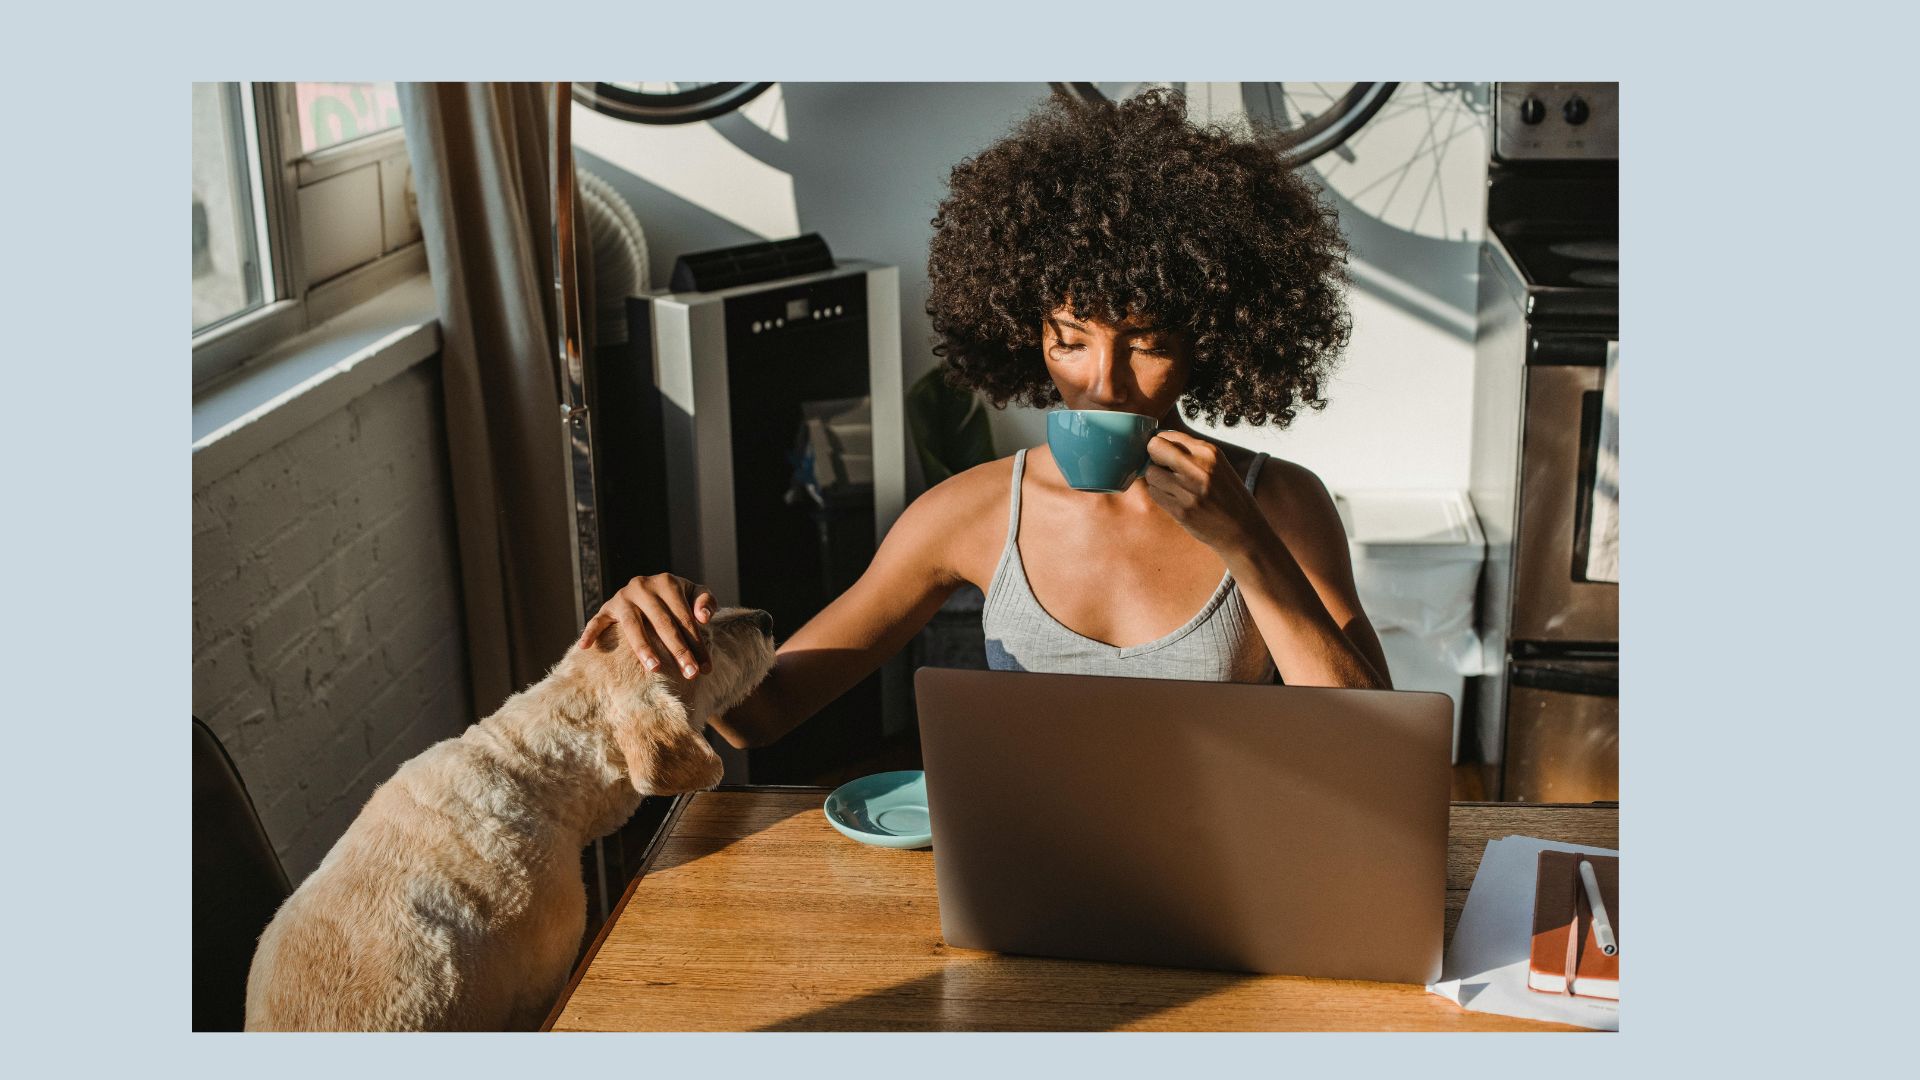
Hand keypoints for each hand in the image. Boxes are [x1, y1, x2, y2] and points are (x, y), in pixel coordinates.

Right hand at [576, 573, 715, 678]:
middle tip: (690, 674)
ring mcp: (623, 597)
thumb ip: (706, 601)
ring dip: (644, 648)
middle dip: (679, 651)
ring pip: (633, 625)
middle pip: (663, 623)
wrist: (651, 589)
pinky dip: (590, 632)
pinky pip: (597, 621)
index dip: (697, 643)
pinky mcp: (607, 608)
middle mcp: (643, 586)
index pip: (685, 618)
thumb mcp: (695, 594)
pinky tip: (586, 647)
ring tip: (655, 668)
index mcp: (667, 582)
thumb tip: (704, 617)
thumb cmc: (678, 598)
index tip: (705, 668)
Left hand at [1141, 431, 1267, 556]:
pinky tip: (1173, 499)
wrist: (1242, 529)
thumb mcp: (1217, 465)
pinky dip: (1159, 495)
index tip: (1164, 455)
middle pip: (1154, 448)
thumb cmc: (1228, 495)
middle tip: (1162, 468)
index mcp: (1209, 452)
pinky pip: (1154, 494)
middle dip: (1153, 457)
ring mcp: (1189, 490)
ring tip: (1171, 487)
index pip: (1167, 436)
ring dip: (1156, 480)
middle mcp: (1199, 468)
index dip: (1161, 445)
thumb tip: (1157, 443)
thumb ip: (1191, 452)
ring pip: (1151, 473)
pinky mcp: (1181, 510)